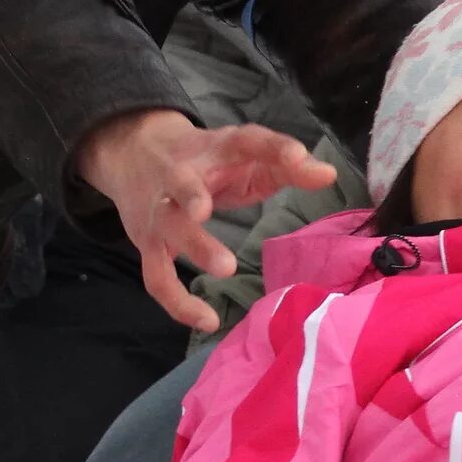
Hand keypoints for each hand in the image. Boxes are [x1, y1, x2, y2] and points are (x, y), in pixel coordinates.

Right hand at [74, 108, 334, 329]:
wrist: (133, 151)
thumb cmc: (207, 160)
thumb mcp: (246, 154)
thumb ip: (288, 165)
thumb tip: (328, 175)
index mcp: (214, 148)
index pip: (245, 140)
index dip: (272, 147)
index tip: (297, 158)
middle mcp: (179, 176)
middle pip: (182, 184)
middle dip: (191, 196)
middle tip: (206, 211)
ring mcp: (159, 210)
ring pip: (167, 228)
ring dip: (192, 246)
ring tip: (226, 269)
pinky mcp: (147, 243)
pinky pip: (157, 276)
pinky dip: (178, 302)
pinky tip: (208, 321)